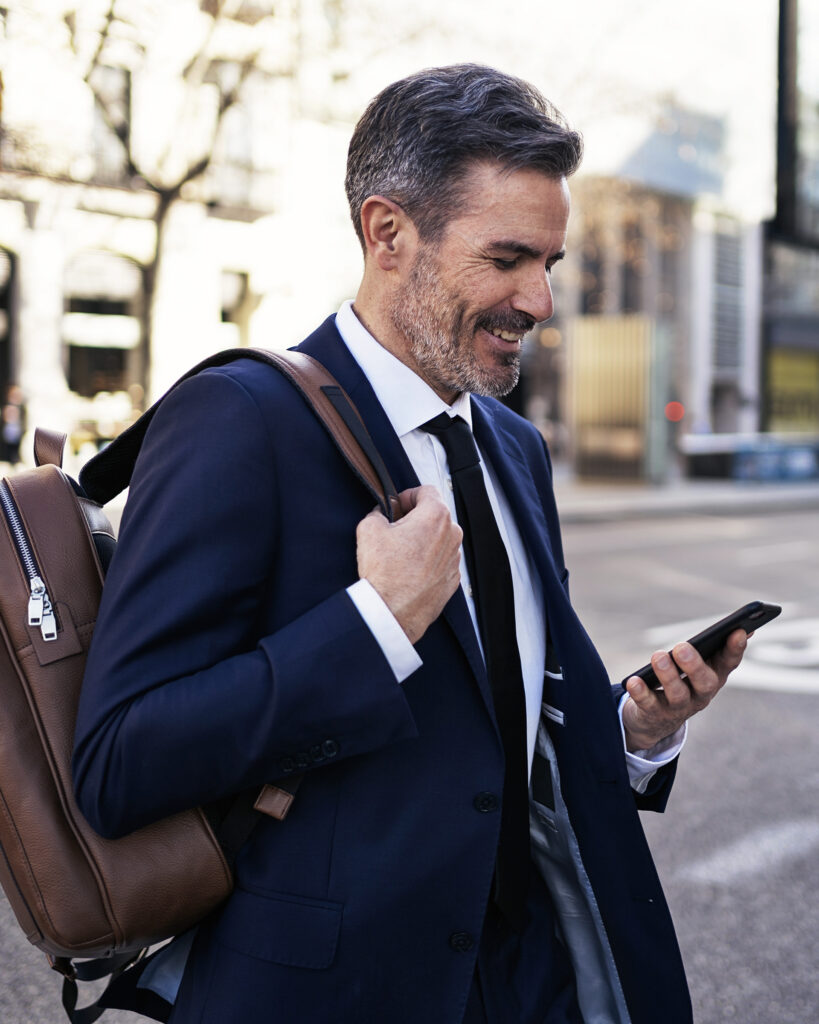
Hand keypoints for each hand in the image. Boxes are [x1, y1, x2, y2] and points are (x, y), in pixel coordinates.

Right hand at [356, 485, 462, 643]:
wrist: (392, 612)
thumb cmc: (385, 574)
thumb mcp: (369, 529)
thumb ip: (377, 513)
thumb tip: (381, 515)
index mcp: (436, 516)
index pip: (426, 491)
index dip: (408, 495)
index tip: (398, 505)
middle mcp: (452, 535)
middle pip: (434, 515)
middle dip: (415, 518)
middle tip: (394, 530)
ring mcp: (454, 559)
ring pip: (438, 539)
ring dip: (422, 541)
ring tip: (399, 554)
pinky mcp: (452, 579)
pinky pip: (440, 562)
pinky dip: (427, 562)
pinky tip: (408, 570)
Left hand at [622, 628, 747, 751]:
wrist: (654, 721)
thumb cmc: (680, 683)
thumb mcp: (698, 668)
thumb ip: (714, 649)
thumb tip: (744, 629)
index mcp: (713, 677)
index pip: (729, 663)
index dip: (735, 649)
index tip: (738, 631)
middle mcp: (700, 695)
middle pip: (704, 683)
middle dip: (695, 665)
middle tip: (682, 648)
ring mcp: (678, 708)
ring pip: (678, 695)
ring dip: (668, 676)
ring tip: (658, 657)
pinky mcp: (655, 715)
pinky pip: (648, 704)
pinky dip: (641, 692)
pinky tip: (633, 681)